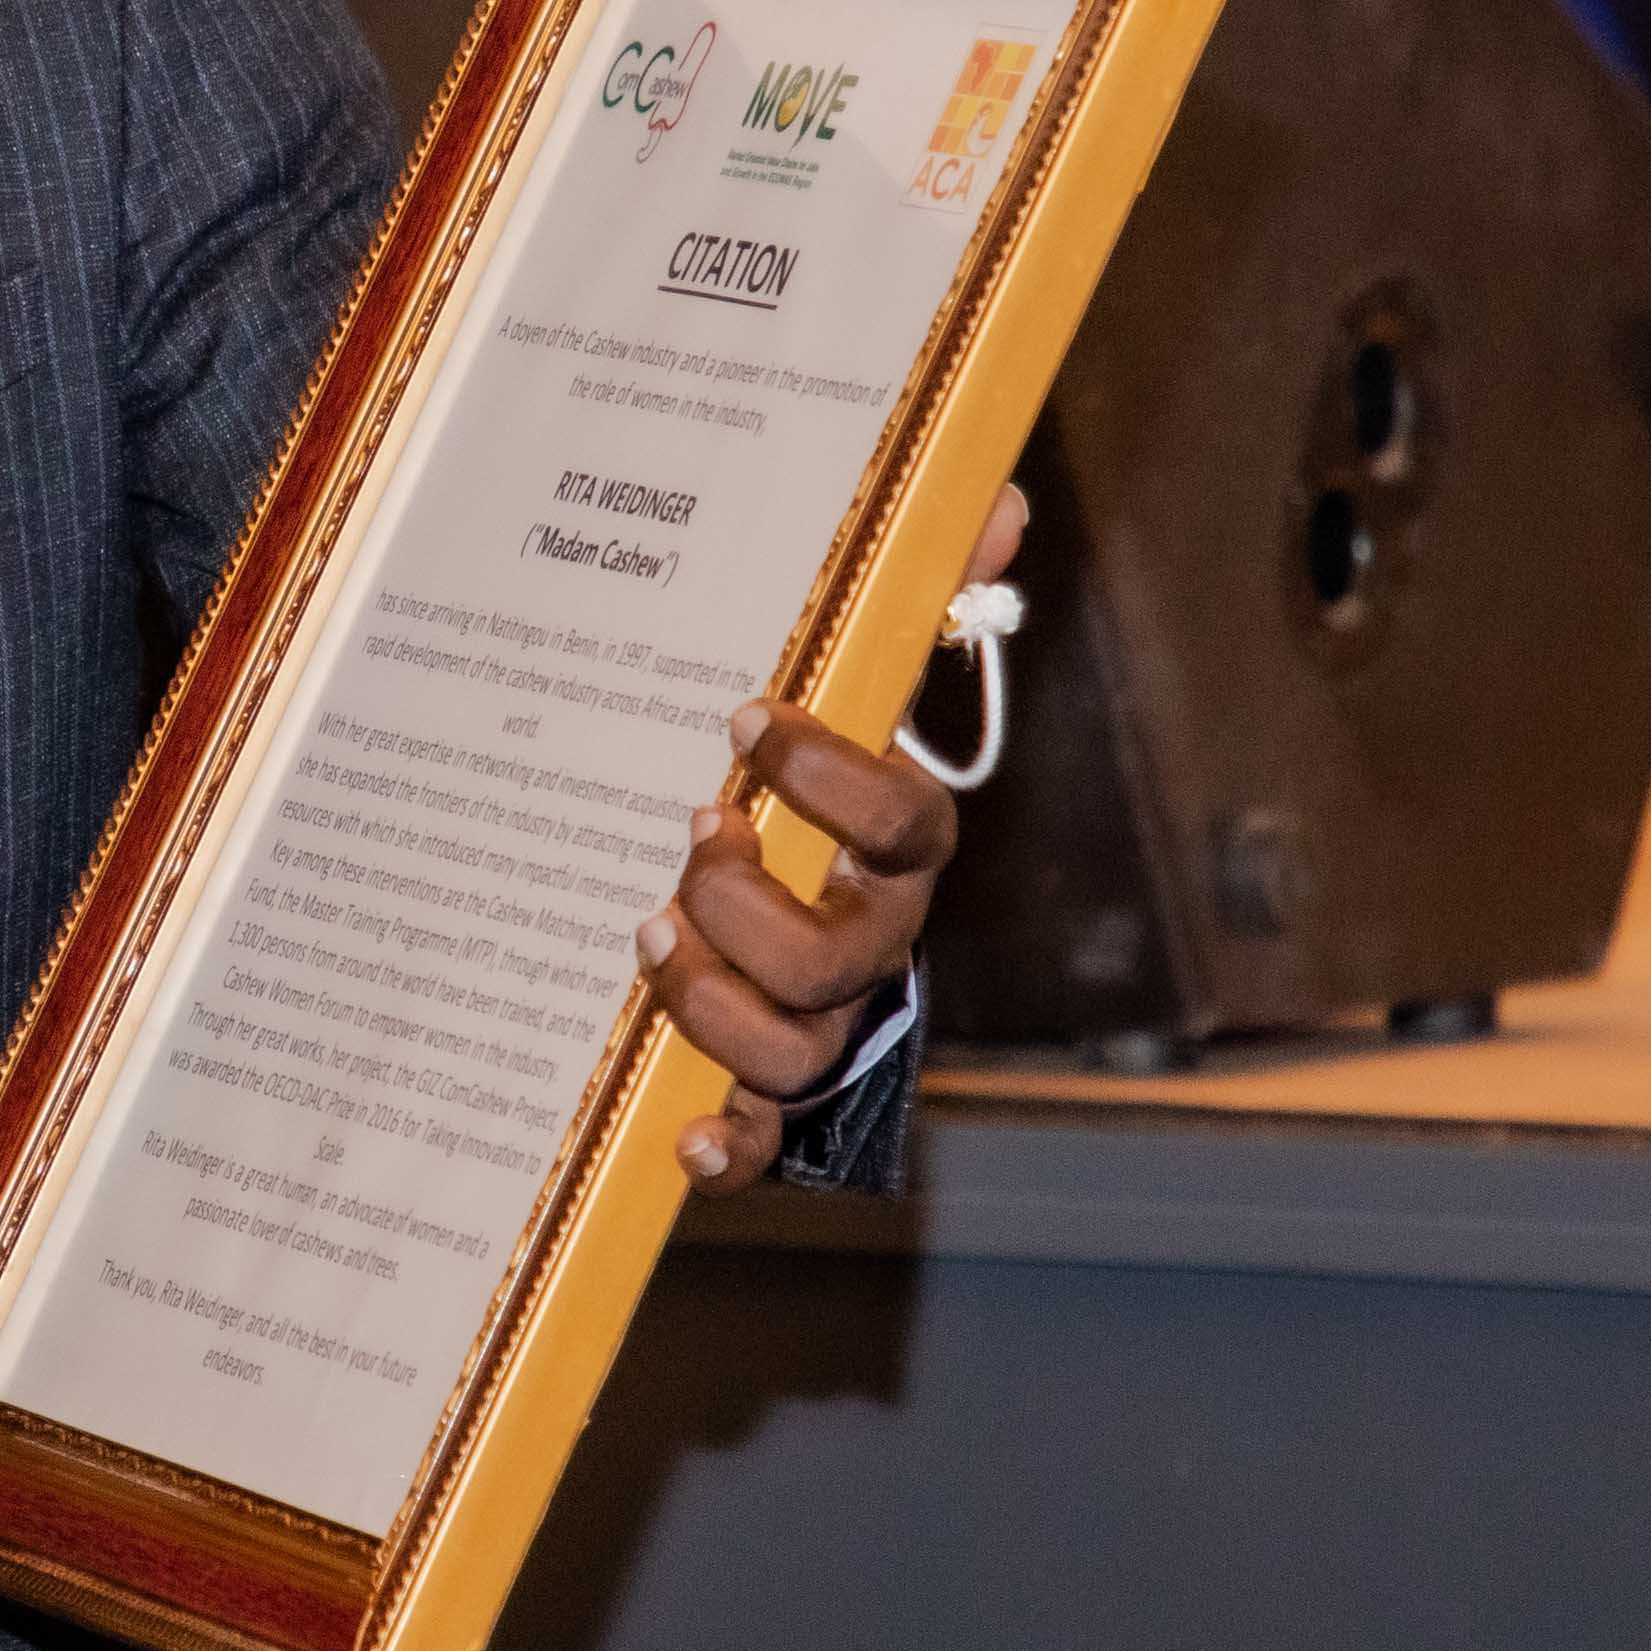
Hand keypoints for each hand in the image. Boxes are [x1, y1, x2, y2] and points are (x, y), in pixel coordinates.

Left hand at [636, 483, 1025, 1188]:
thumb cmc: (827, 780)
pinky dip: (731, 1148)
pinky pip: (767, 1143)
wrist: (807, 896)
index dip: (834, 778)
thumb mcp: (869, 677)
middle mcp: (874, 951)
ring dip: (710, 1003)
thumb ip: (929, 596)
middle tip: (688, 836)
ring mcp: (825, 1026)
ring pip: (791, 1052)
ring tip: (648, 927)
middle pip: (836, 963)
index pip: (907, 825)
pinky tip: (679, 1133)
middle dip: (750, 906)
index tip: (743, 718)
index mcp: (898, 857)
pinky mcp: (767, 1090)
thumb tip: (1002, 501)